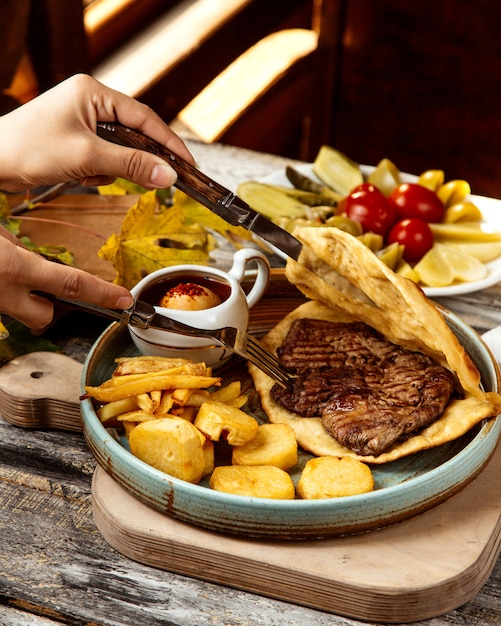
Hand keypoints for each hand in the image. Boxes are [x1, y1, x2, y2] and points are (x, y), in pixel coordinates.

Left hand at [0, 74, 194, 191]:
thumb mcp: (87, 158)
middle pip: (133, 134)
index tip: (188, 165)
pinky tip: (79, 176)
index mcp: (94, 93)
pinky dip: (97, 172)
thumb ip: (131, 166)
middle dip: (134, 160)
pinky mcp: (75, 138)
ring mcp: (82, 120)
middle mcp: (90, 101)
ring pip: (119, 150)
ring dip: (110, 169)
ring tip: (88, 175)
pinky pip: (103, 157)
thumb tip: (169, 176)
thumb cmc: (29, 149)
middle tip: (154, 180)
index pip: (145, 117)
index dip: (169, 143)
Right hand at [0, 225, 132, 328]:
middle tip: (38, 286)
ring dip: (22, 300)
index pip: (72, 285)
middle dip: (49, 306)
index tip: (123, 299)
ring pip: (21, 314)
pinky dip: (4, 294)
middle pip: (45, 316)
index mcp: (15, 269)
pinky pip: (4, 307)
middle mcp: (5, 294)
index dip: (103, 294)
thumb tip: (35, 258)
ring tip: (5, 276)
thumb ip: (20, 248)